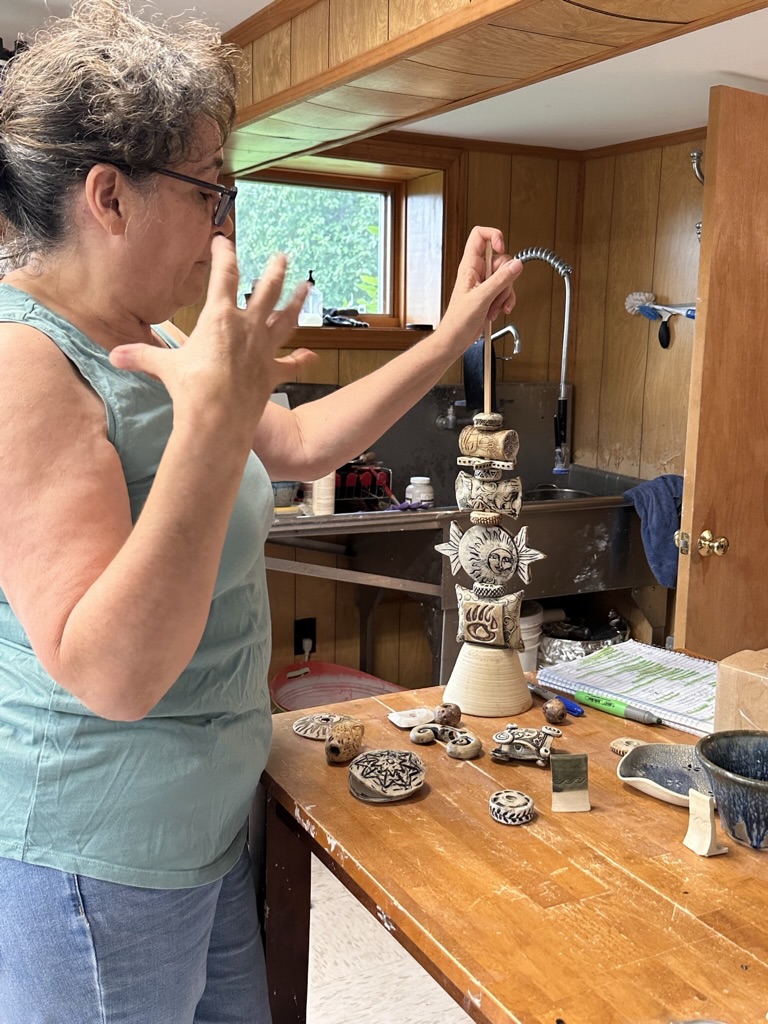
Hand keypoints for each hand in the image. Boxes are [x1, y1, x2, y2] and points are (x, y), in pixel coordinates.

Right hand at [108, 236, 316, 436]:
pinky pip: (290, 364)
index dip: (224, 254)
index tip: (224, 240)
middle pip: (266, 291)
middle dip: (274, 271)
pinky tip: (312, 356)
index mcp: (220, 318)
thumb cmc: (190, 387)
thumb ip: (141, 356)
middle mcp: (247, 328)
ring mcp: (263, 350)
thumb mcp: (163, 367)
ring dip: (296, 303)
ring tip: (306, 288)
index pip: (223, 276)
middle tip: (282, 256)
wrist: (217, 418)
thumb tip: (114, 355)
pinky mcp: (272, 373)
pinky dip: (301, 361)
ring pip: (285, 320)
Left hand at [440, 226, 522, 346]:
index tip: (502, 248)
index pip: (480, 235)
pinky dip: (505, 301)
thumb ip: (500, 280)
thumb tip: (516, 265)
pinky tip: (498, 310)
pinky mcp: (489, 295)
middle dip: (505, 279)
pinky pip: (505, 290)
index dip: (494, 236)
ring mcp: (484, 283)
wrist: (455, 339)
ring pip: (506, 277)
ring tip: (493, 307)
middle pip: (501, 260)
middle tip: (496, 292)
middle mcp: (477, 272)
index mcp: (469, 266)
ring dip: (504, 294)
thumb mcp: (481, 298)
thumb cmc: (458, 321)